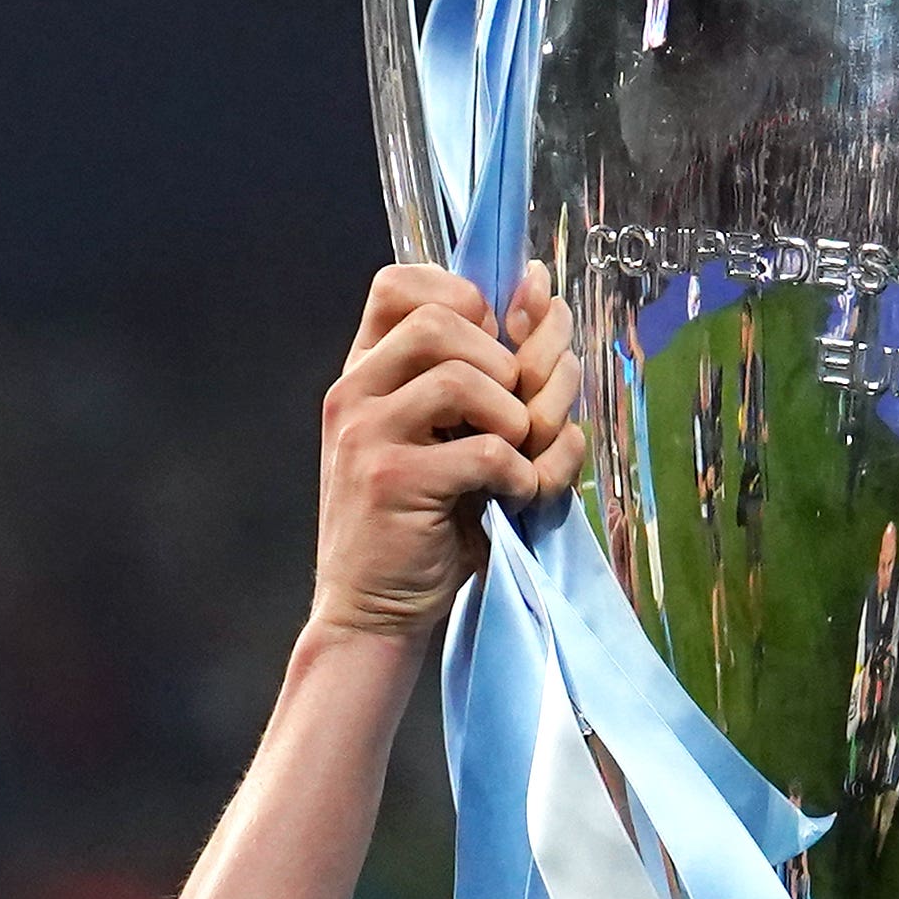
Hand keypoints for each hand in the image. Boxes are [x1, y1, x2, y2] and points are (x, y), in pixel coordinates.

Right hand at [309, 263, 577, 644]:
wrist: (371, 613)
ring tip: (517, 460)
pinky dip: (521, 474)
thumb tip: (544, 299)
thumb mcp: (449, 439)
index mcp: (364, 374)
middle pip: (442, 321)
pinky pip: (486, 451)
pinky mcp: (392, 480)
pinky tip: (514, 498)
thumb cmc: (421, 528)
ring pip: (464, 377)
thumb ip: (488, 376)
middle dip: (505, 362)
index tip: (494, 348)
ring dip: (516, 418)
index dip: (462, 298)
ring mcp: (367, 434)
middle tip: (517, 419)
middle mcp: (354, 393)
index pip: (399, 285)